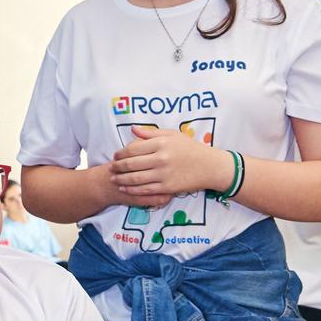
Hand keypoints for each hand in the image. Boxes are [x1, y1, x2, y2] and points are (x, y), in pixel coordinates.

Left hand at [110, 125, 231, 199]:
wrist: (210, 166)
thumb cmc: (191, 148)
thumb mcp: (173, 135)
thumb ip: (151, 133)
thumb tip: (133, 130)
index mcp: (161, 143)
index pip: (133, 149)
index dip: (120, 153)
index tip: (115, 155)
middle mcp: (161, 158)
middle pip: (131, 164)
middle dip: (117, 167)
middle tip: (111, 168)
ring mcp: (163, 174)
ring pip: (135, 178)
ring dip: (121, 179)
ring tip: (113, 179)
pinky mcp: (167, 187)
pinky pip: (145, 190)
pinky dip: (132, 190)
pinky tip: (125, 188)